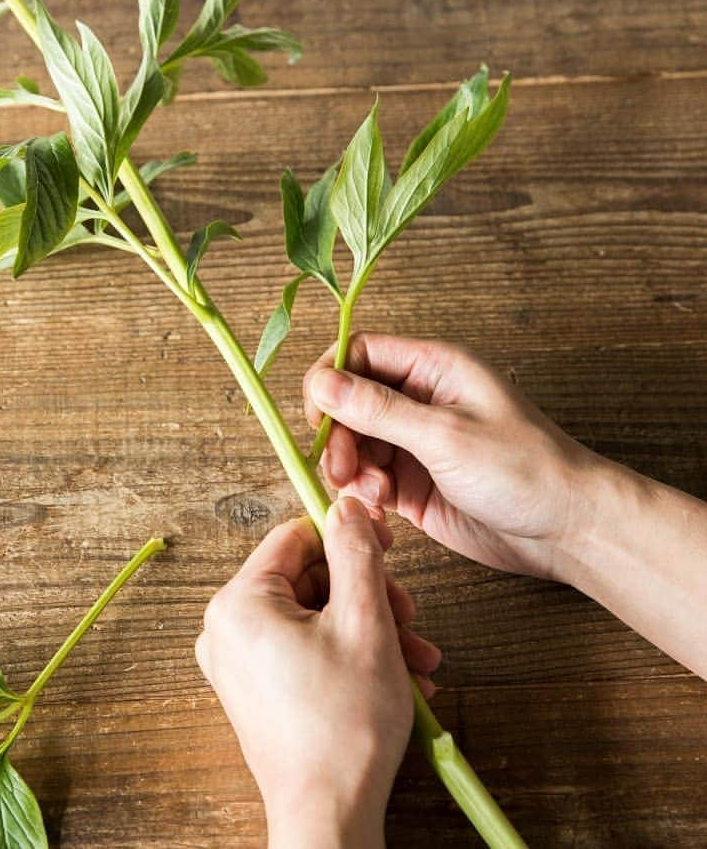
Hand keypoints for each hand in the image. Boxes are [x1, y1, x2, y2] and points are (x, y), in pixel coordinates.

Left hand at [195, 497, 441, 848]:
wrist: (331, 817)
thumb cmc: (345, 728)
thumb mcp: (365, 621)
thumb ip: (356, 552)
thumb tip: (347, 505)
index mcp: (240, 602)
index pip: (296, 537)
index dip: (347, 537)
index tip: (387, 548)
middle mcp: (226, 628)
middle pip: (308, 580)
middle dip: (368, 596)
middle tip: (408, 618)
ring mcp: (238, 662)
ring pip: (314, 617)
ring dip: (369, 630)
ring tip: (414, 659)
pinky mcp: (255, 690)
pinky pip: (305, 649)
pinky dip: (349, 656)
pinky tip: (395, 677)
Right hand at [304, 333, 607, 581]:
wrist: (566, 530)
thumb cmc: (523, 469)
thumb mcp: (444, 434)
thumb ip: (378, 409)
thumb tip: (322, 384)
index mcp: (433, 368)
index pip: (360, 353)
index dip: (330, 378)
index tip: (317, 414)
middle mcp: (420, 399)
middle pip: (349, 402)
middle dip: (337, 435)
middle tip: (341, 468)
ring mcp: (414, 442)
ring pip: (353, 443)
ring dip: (349, 468)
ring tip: (371, 494)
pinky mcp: (412, 483)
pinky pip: (367, 479)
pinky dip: (363, 493)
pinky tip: (379, 509)